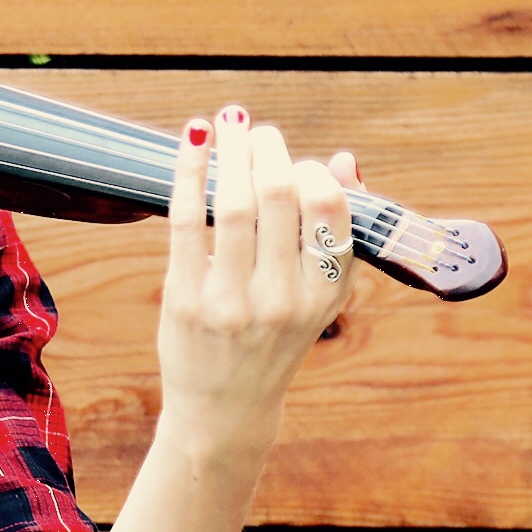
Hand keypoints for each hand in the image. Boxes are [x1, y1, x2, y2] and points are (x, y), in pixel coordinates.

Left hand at [156, 103, 360, 458]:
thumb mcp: (318, 297)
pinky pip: (187, 219)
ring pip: (234, 203)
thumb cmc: (274, 338)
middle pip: (279, 197)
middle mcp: (282, 297)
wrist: (224, 407)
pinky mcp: (186, 297)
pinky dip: (190, 172)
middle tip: (254, 127)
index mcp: (323, 293)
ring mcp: (231, 299)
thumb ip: (335, 233)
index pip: (330, 211)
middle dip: (267, 148)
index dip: (314, 172)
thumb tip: (345, 159)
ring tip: (227, 123)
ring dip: (231, 150)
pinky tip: (194, 140)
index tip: (298, 161)